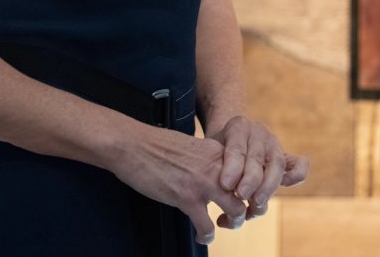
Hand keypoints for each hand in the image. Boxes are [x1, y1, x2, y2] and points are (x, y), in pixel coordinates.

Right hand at [109, 124, 248, 245]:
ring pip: (236, 210)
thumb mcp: (189, 145)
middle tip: (233, 214)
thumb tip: (212, 172)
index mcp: (216, 151)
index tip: (241, 195)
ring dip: (232, 223)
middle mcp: (215, 166)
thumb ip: (206, 159)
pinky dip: (206, 235)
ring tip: (221, 224)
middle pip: (248, 192)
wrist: (131, 144)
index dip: (248, 187)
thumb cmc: (153, 143)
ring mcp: (202, 183)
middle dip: (245, 207)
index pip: (247, 172)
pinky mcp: (186, 199)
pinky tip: (200, 235)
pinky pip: (207, 226)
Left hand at [206, 115, 308, 227]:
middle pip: (257, 157)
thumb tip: (216, 200)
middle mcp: (258, 132)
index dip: (232, 168)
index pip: (237, 148)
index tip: (225, 185)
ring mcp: (274, 143)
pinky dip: (297, 175)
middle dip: (250, 180)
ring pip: (277, 164)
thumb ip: (213, 168)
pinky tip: (285, 185)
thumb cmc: (217, 150)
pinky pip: (300, 163)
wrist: (230, 134)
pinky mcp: (286, 156)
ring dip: (268, 186)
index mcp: (238, 126)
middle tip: (241, 196)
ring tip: (256, 204)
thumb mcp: (210, 151)